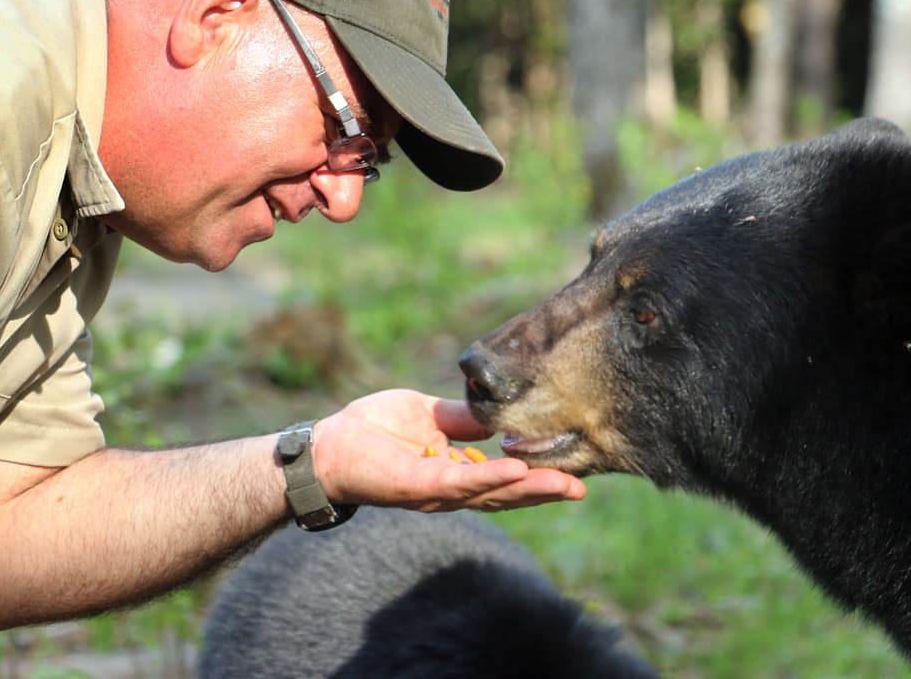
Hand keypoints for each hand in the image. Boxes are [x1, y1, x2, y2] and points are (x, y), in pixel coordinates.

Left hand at [311, 388, 587, 511]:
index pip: (504, 479)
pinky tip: (517, 470)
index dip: (537, 477)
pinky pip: (460, 482)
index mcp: (456, 472)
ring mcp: (436, 491)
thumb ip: (462, 418)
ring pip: (491, 493)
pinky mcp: (418, 486)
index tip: (572, 473)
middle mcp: (451, 490)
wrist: (327, 444)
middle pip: (507, 494)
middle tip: (583, 488)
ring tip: (564, 484)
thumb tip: (498, 414)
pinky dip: (490, 477)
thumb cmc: (372, 429)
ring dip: (529, 489)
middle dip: (545, 492)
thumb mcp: (428, 414)